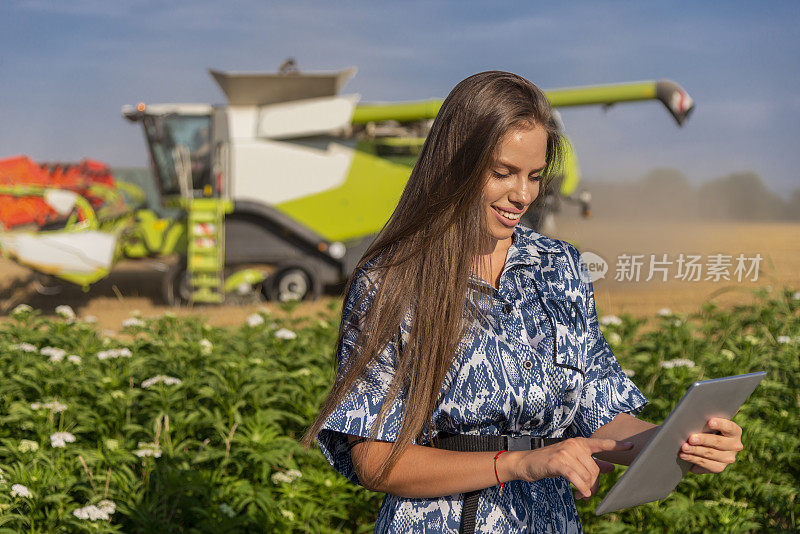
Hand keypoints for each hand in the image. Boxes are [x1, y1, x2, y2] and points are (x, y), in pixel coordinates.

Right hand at [512, 437, 633, 499]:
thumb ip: (591, 462)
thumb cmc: (550, 461)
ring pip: (587, 475)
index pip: (601, 443)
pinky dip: (581, 488)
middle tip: (587, 492)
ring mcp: (566, 451)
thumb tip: (610, 467)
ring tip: (580, 493)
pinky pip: (577, 478)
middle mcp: (574, 444)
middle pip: (595, 469)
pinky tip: (580, 494)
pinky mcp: (559, 462)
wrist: (527, 462)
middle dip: (594, 484)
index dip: (617, 445)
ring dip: (586, 489)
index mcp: (579, 442)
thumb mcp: (571, 460)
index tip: (632, 446)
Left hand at [678, 417, 742, 473]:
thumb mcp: (707, 422)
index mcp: (735, 431)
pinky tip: (684, 455)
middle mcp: (735, 445)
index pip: (729, 427)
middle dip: (703, 440)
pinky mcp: (719, 467)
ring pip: (710, 453)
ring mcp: (728, 458)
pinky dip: (693, 459)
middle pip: (718, 442)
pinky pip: (705, 464)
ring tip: (684, 447)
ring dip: (695, 450)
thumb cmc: (704, 428)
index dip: (720, 424)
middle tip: (691, 438)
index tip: (710, 422)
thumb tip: (699, 406)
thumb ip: (707, 416)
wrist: (702, 445)